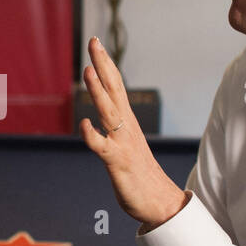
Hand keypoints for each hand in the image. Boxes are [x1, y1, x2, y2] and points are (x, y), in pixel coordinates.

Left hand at [79, 36, 188, 228]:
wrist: (161, 203)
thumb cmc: (140, 175)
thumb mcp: (124, 146)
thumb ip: (112, 132)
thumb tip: (98, 121)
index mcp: (126, 122)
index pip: (115, 86)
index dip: (105, 64)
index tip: (96, 43)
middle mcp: (125, 127)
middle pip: (114, 90)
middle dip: (102, 65)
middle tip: (93, 41)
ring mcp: (122, 143)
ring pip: (108, 112)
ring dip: (97, 91)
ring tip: (87, 70)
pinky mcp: (117, 162)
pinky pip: (102, 146)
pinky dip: (92, 135)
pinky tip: (84, 124)